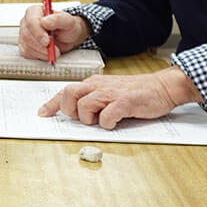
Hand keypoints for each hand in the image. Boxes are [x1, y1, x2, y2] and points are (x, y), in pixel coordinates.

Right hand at [18, 5, 89, 60]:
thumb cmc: (67, 27)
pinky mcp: (24, 45)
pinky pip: (27, 53)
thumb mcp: (68, 21)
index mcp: (34, 11)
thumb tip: (45, 22)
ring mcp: (23, 34)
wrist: (68, 38)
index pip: (31, 21)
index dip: (38, 33)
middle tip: (55, 50)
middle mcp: (26, 21)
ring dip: (42, 52)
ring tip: (54, 51)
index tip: (47, 41)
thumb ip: (57, 20)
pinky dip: (39, 55)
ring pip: (27, 46)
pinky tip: (47, 52)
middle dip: (41, 46)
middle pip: (27, 35)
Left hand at [37, 67, 201, 129]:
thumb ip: (94, 100)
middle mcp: (99, 85)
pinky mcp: (125, 102)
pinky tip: (115, 122)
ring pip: (84, 105)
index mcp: (94, 83)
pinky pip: (107, 115)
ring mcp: (111, 93)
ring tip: (102, 120)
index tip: (43, 114)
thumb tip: (78, 114)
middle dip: (70, 110)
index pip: (66, 91)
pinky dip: (107, 123)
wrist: (163, 87)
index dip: (52, 104)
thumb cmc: (137, 92)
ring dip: (89, 119)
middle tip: (83, 119)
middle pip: (69, 94)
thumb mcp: (110, 92)